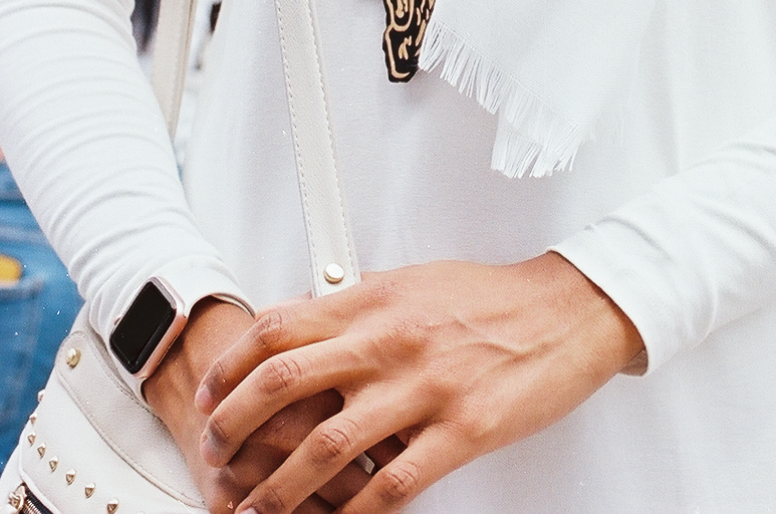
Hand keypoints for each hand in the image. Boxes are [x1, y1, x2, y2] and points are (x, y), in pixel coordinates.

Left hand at [194, 253, 643, 512]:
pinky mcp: (461, 431)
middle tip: (216, 456)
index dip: (231, 367)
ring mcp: (424, 387)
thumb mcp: (413, 285)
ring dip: (280, 487)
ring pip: (327, 445)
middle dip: (234, 427)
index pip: (278, 328)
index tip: (210, 396)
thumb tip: (307, 330)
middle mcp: (391, 340)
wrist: (565, 313)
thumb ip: (360, 310)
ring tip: (257, 509)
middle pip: (284, 384)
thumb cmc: (491, 300)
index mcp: (376, 302)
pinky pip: (392, 484)